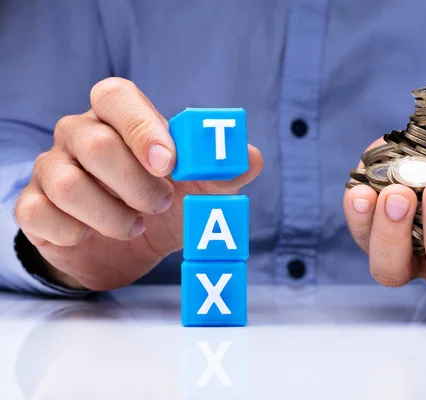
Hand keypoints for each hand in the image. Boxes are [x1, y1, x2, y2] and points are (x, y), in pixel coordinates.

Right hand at [15, 78, 262, 290]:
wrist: (130, 251)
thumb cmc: (166, 207)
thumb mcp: (200, 192)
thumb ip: (224, 173)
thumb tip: (250, 159)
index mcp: (120, 119)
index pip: (115, 95)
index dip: (141, 126)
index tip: (169, 162)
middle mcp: (80, 136)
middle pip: (93, 141)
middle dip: (135, 182)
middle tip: (161, 203)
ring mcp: (52, 169)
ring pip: (65, 182)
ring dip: (111, 214)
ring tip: (136, 226)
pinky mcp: (35, 207)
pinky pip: (40, 214)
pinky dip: (75, 232)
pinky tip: (94, 237)